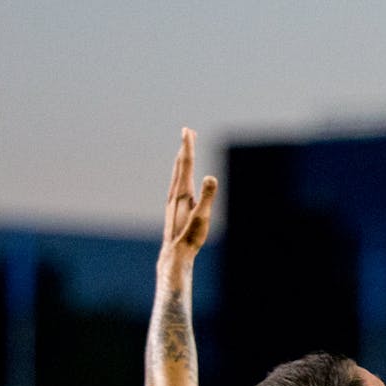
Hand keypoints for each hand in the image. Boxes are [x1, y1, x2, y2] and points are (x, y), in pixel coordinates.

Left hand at [162, 127, 218, 261]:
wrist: (175, 254)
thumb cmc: (190, 237)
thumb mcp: (203, 216)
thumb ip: (208, 196)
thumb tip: (211, 176)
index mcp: (182, 192)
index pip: (186, 163)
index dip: (187, 146)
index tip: (187, 130)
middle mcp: (175, 193)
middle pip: (180, 165)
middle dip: (185, 148)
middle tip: (188, 132)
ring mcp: (173, 201)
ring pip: (177, 174)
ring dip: (182, 160)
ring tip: (185, 151)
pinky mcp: (174, 208)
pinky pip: (177, 183)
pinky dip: (180, 173)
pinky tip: (182, 179)